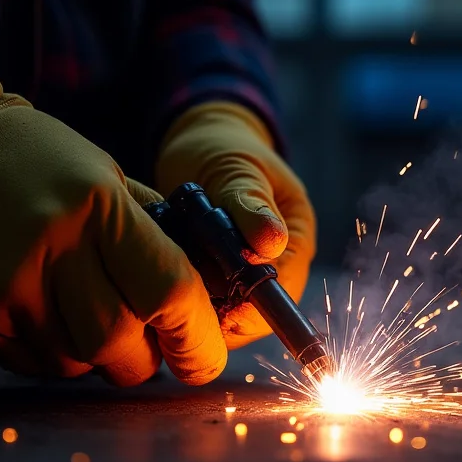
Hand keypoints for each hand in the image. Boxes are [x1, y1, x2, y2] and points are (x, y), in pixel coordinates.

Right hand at [0, 71, 227, 385]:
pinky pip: (34, 364)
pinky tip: (50, 317)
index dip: (197, 339)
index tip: (204, 359)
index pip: (169, 291)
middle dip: (143, 358)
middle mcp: (54, 245)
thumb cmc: (42, 163)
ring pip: (77, 363)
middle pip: (120, 343)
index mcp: (101, 206)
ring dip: (98, 358)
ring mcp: (8, 283)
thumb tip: (209, 299)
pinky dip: (56, 355)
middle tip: (145, 344)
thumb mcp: (111, 179)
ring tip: (90, 318)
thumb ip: (157, 236)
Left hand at [155, 102, 316, 348]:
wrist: (202, 143)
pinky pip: (208, 306)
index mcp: (297, 240)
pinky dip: (187, 297)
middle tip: (177, 287)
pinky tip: (164, 280)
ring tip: (168, 280)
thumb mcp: (237, 169)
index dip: (245, 306)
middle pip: (255, 316)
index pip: (281, 295)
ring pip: (229, 317)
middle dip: (217, 312)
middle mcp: (280, 265)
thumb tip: (271, 241)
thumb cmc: (224, 150)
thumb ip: (251, 203)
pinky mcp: (222, 279)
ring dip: (199, 307)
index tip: (205, 296)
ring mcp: (251, 275)